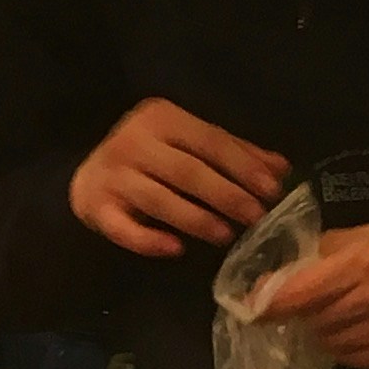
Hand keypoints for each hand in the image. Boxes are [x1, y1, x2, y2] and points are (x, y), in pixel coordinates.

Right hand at [67, 98, 287, 256]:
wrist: (87, 174)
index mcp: (161, 118)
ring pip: (159, 199)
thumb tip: (281, 168)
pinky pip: (124, 229)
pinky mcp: (96, 206)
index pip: (210, 141)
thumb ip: (233, 153)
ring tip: (226, 235)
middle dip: (226, 195)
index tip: (272, 190)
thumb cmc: (149, 159)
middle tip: (255, 217)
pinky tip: (175, 249)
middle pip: (187, 171)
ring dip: (196, 219)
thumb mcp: (188, 145)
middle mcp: (133, 141)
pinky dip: (150, 241)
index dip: (243, 166)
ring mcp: (112, 175)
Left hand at [244, 221, 368, 368]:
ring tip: (334, 312)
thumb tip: (276, 278)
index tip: (250, 305)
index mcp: (361, 262)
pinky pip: (346, 357)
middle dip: (298, 313)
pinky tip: (352, 327)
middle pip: (309, 319)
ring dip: (319, 329)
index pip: (297, 293)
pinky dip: (341, 344)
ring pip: (325, 342)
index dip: (267, 303)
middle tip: (301, 303)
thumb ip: (319, 253)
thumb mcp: (363, 234)